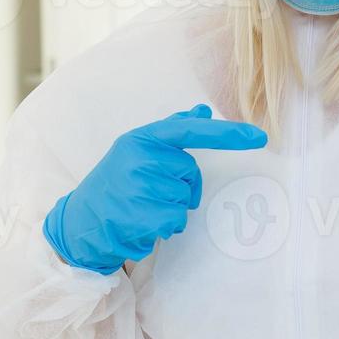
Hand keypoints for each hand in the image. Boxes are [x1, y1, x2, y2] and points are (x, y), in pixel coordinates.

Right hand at [42, 104, 267, 272]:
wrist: (79, 222)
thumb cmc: (115, 183)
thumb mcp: (136, 150)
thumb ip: (171, 132)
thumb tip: (201, 111)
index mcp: (140, 139)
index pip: (190, 130)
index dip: (227, 133)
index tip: (259, 137)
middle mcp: (139, 159)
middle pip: (190, 172)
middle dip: (179, 185)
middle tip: (149, 191)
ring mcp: (139, 188)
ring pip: (183, 200)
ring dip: (170, 209)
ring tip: (141, 207)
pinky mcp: (141, 216)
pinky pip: (175, 220)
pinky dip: (164, 227)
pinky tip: (140, 222)